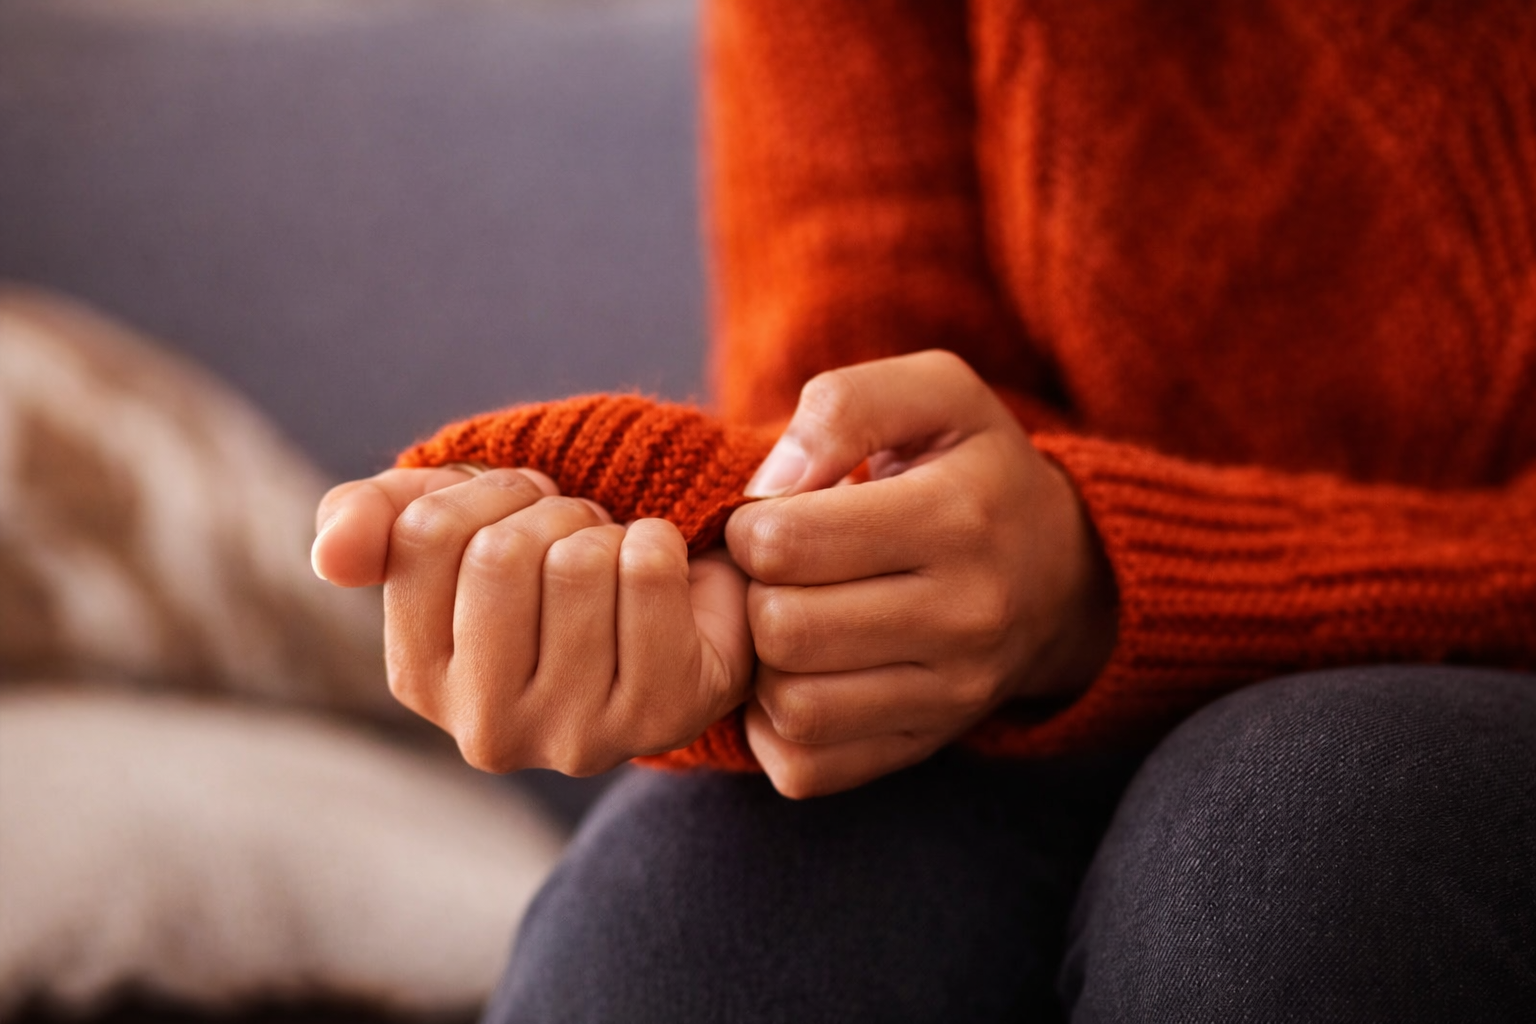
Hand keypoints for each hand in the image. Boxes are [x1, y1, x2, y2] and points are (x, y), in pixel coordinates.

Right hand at [311, 465, 753, 774]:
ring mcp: (575, 736)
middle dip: (551, 513)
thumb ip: (369, 519)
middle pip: (500, 554)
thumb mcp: (450, 523)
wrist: (677, 595)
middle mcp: (487, 731)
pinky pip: (648, 571)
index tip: (520, 512)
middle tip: (579, 535)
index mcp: (418, 679)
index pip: (424, 536)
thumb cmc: (550, 560)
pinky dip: (660, 542)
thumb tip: (330, 556)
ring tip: (615, 563)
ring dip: (607, 532)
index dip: (486, 492)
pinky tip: (662, 576)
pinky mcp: (660, 714)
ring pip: (578, 564)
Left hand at [725, 350, 1116, 797]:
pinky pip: (807, 767)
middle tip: (774, 572)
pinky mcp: (924, 748)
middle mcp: (966, 618)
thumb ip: (844, 407)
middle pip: (781, 629)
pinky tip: (800, 674)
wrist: (1062, 571)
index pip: (786, 543)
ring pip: (790, 706)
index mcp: (959, 518)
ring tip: (789, 615)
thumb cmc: (974, 468)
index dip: (751, 524)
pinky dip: (778, 728)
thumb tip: (768, 484)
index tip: (774, 516)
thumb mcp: (933, 395)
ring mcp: (951, 697)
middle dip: (752, 592)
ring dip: (763, 662)